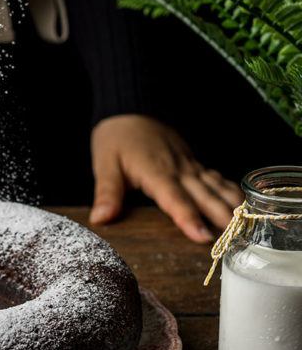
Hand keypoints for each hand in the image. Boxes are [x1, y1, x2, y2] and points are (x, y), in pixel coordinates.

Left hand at [89, 114, 242, 242]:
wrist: (131, 109)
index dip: (189, 218)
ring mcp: (189, 165)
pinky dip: (231, 191)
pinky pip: (216, 178)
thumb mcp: (104, 164)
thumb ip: (107, 192)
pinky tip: (242, 204)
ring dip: (232, 205)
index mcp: (156, 172)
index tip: (202, 237)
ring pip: (216, 186)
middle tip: (237, 240)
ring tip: (248, 226)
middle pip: (204, 196)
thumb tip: (101, 218)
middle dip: (222, 218)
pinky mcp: (193, 163)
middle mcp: (179, 170)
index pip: (175, 199)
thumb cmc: (116, 138)